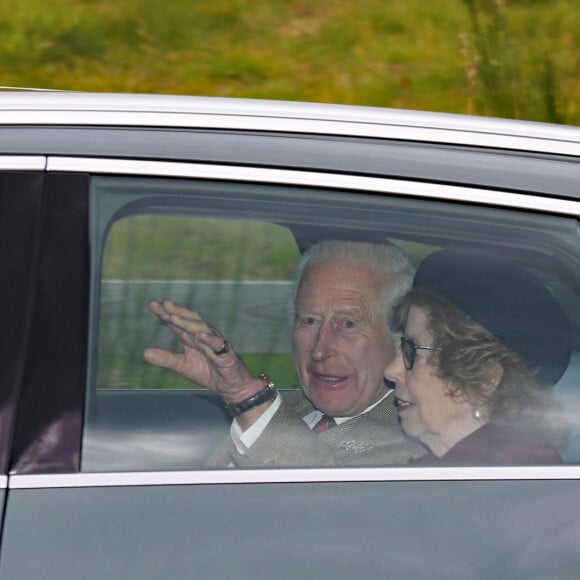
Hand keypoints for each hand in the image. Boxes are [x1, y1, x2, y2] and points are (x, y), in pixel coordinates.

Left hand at [143, 300, 261, 402]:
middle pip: (190, 319)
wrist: (229, 386)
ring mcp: (215, 342)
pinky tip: (200, 335)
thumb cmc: (208, 372)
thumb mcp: (182, 366)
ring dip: (188, 323)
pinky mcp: (226, 353)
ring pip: (202, 328)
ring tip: (174, 318)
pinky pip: (218, 344)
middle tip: (165, 304)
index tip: (152, 304)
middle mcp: (203, 335)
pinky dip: (210, 339)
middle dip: (178, 311)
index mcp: (192, 337)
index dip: (165, 313)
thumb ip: (165, 358)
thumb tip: (144, 352)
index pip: (177, 322)